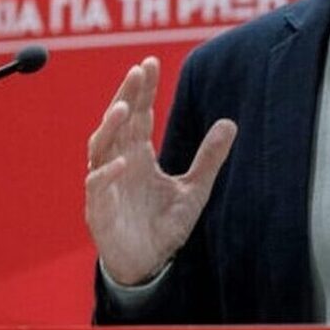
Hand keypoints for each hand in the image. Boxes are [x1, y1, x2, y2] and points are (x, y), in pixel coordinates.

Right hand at [85, 56, 236, 284]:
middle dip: (126, 96)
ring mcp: (106, 185)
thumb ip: (209, 158)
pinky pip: (98, 186)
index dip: (142, 90)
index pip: (138, 115)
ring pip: (100, 147)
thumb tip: (230, 123)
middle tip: (137, 71)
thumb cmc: (164, 226)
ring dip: (110, 127)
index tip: (149, 63)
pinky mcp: (99, 210)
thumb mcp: (195, 189)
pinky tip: (122, 162)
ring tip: (123, 108)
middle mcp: (119, 163)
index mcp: (138, 155)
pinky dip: (108, 174)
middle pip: (118, 122)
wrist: (148, 266)